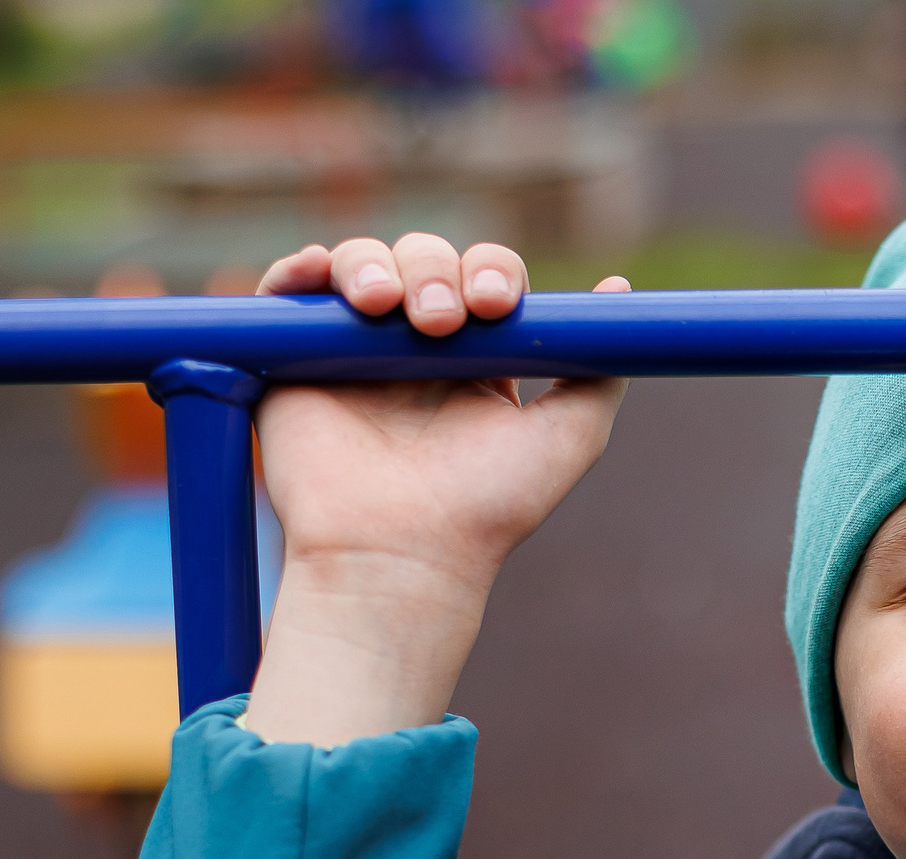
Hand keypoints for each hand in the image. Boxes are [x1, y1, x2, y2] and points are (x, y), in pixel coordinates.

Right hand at [241, 233, 631, 746]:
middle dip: (436, 271)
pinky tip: (318, 273)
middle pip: (424, 259)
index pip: (483, 278)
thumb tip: (617, 290)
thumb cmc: (488, 505)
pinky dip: (299, 269)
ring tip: (384, 307)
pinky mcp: (289, 359)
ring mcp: (350, 350)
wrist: (402, 553)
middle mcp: (413, 348)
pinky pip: (287, 291)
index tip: (495, 305)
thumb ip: (598, 370)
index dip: (490, 275)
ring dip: (374, 265)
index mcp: (477, 359)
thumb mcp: (569, 436)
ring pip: (360, 263)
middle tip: (440, 322)